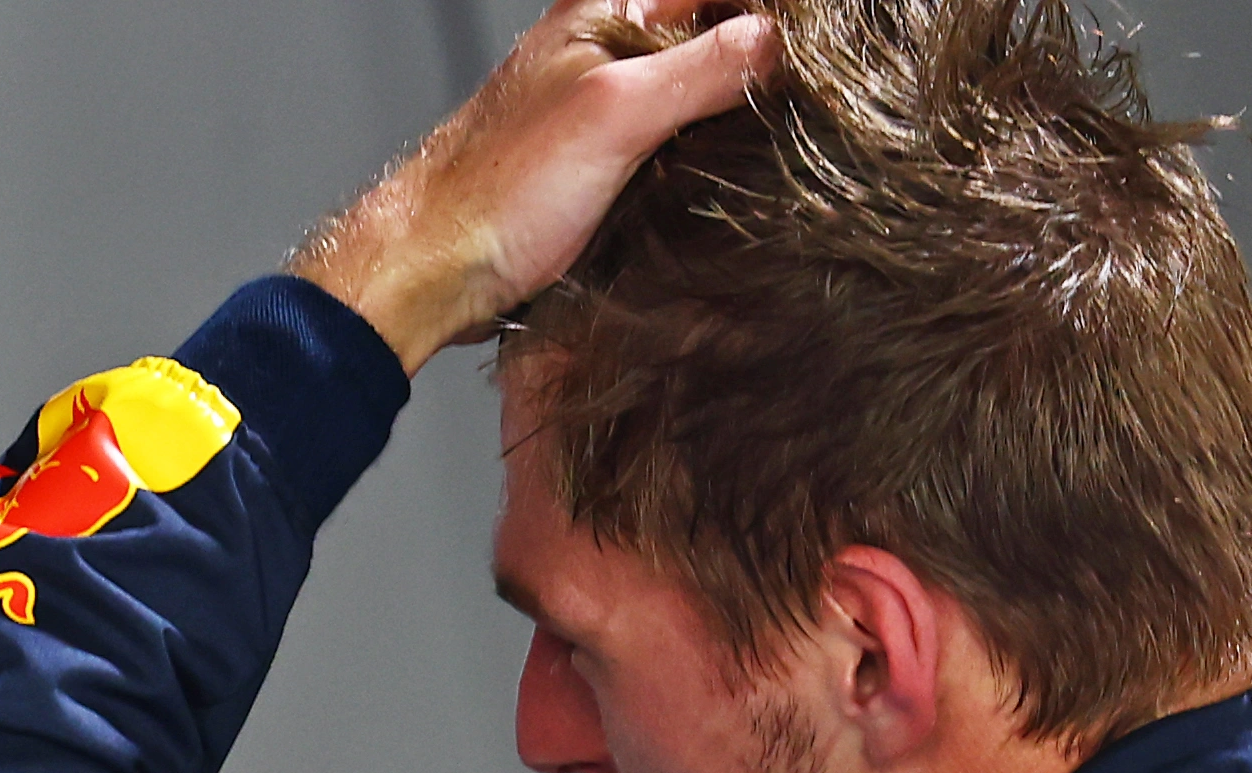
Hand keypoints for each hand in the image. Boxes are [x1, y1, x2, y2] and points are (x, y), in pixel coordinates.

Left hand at [291, 0, 775, 373]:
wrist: (433, 267)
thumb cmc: (497, 186)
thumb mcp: (616, 112)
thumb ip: (700, 69)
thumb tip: (778, 40)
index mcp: (605, 8)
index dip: (767, 7)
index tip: (818, 39)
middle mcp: (607, 47)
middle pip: (712, 27)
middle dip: (763, 49)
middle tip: (818, 86)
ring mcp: (608, 106)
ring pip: (699, 83)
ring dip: (743, 101)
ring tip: (797, 122)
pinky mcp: (607, 162)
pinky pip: (681, 136)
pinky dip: (715, 146)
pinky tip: (744, 168)